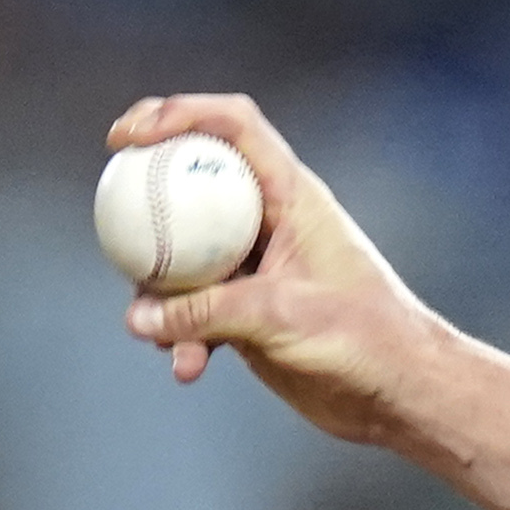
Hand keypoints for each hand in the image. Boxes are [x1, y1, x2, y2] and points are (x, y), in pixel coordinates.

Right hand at [106, 94, 450, 448]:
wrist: (401, 395)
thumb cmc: (366, 341)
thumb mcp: (282, 317)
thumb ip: (207, 312)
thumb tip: (139, 316)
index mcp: (293, 197)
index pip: (234, 126)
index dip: (179, 114)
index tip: (129, 137)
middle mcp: (272, 222)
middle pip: (194, 181)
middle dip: (146, 189)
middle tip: (108, 204)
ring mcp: (256, 266)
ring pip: (183, 253)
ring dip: (158, 288)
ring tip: (154, 330)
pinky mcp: (248, 310)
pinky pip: (193, 309)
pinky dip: (180, 333)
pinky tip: (184, 367)